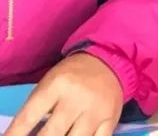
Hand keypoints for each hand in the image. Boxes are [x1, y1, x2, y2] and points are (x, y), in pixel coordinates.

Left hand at [6, 52, 122, 135]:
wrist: (108, 61)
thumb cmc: (71, 76)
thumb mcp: (49, 84)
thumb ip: (36, 110)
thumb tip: (24, 135)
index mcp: (57, 85)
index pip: (29, 117)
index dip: (15, 134)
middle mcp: (77, 98)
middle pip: (51, 134)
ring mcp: (96, 110)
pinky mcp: (111, 118)